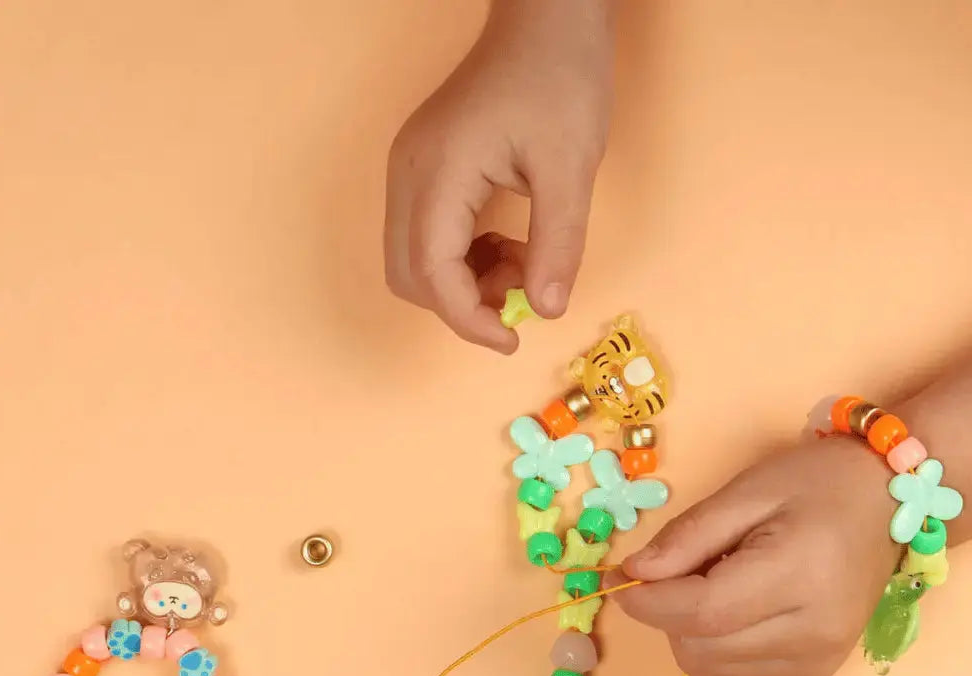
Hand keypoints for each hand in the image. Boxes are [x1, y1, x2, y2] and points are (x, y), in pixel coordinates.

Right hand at [384, 0, 613, 351]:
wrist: (546, 21)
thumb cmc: (559, 78)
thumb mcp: (571, 166)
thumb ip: (558, 244)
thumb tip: (548, 309)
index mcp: (439, 171)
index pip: (431, 274)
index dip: (468, 320)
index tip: (512, 338)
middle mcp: (409, 175)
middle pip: (408, 277)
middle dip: (462, 305)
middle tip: (520, 297)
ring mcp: (411, 173)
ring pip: (414, 264)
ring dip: (465, 285)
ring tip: (522, 263)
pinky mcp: (424, 174)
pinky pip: (428, 240)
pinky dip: (465, 262)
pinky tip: (507, 245)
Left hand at [611, 435, 901, 675]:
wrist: (887, 504)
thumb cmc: (815, 487)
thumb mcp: (746, 492)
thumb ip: (686, 537)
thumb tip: (632, 575)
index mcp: (799, 576)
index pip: (702, 612)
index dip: (648, 601)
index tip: (622, 580)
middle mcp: (813, 633)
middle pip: (700, 647)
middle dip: (669, 613)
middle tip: (687, 570)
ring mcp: (815, 664)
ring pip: (707, 674)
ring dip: (689, 637)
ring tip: (719, 590)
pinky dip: (712, 661)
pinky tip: (731, 623)